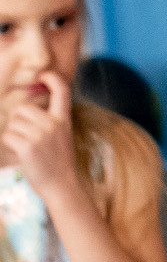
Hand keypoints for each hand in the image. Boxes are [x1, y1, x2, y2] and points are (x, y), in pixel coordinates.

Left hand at [0, 71, 80, 202]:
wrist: (62, 187)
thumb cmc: (58, 163)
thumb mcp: (62, 137)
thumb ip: (50, 121)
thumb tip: (26, 108)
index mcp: (63, 120)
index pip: (62, 90)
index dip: (52, 78)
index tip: (44, 75)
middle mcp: (53, 124)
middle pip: (23, 108)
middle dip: (19, 121)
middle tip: (28, 138)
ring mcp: (40, 134)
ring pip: (13, 122)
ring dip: (14, 134)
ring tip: (26, 148)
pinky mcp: (27, 146)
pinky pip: (7, 135)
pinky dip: (9, 144)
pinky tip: (20, 153)